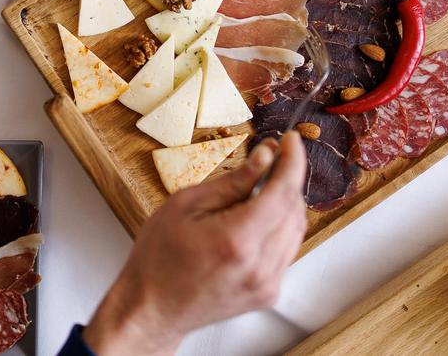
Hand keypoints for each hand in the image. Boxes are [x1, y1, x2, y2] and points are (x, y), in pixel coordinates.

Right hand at [82, 131, 307, 355]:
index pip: (283, 191)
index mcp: (237, 239)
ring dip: (284, 203)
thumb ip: (232, 181)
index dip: (293, 161)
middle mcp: (259, 265)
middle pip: (294, 209)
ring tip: (259, 189)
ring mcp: (266, 283)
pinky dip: (278, 227)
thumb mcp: (186, 204)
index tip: (292, 140)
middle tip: (270, 159)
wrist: (152, 308)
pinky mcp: (268, 293)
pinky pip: (286, 250)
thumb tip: (266, 158)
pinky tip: (255, 219)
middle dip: (287, 178)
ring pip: (295, 230)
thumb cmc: (159, 257)